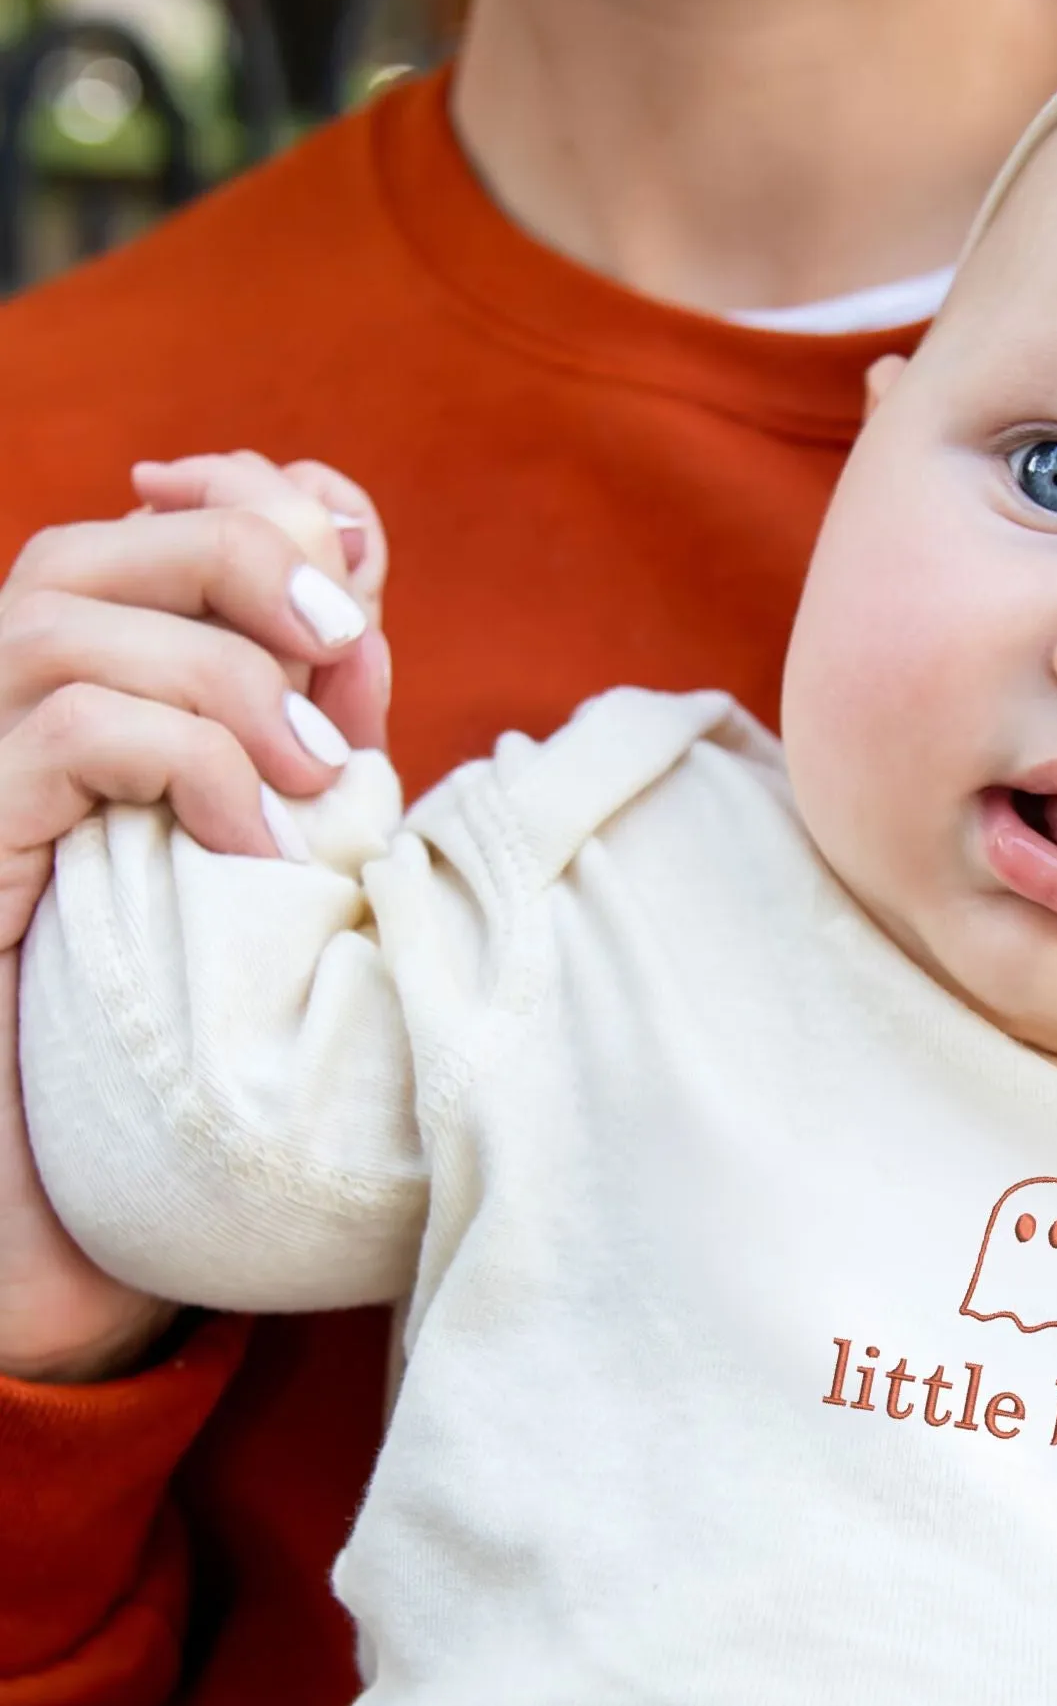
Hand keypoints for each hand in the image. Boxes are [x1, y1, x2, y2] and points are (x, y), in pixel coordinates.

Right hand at [0, 451, 390, 1381]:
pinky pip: (71, 731)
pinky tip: (253, 845)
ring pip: (68, 615)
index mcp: (68, 700)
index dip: (261, 510)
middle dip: (246, 558)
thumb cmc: (170, 1023)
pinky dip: (190, 762)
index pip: (144, 528)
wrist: (41, 1195)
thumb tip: (364, 631)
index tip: (366, 590)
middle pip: (94, 544)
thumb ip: (290, 739)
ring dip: (230, 676)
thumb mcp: (258, 851)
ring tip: (322, 774)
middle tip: (353, 644)